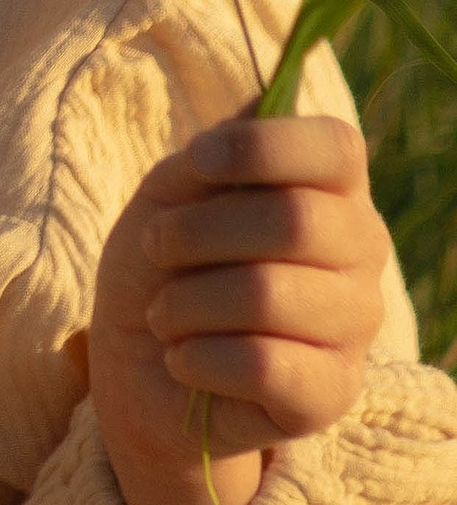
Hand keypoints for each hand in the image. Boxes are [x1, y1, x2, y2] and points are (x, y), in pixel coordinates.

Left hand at [90, 110, 388, 504]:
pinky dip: (196, 358)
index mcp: (332, 192)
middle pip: (295, 220)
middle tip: (157, 250)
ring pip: (267, 294)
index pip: (336, 148)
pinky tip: (183, 360)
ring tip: (165, 315)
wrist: (141, 371)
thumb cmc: (164, 269)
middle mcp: (362, 253)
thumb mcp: (169, 198)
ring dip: (185, 302)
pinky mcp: (332, 393)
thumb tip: (255, 111)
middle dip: (196, 232)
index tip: (198, 163)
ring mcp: (356, 326)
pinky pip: (263, 364)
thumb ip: (211, 160)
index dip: (262, 147)